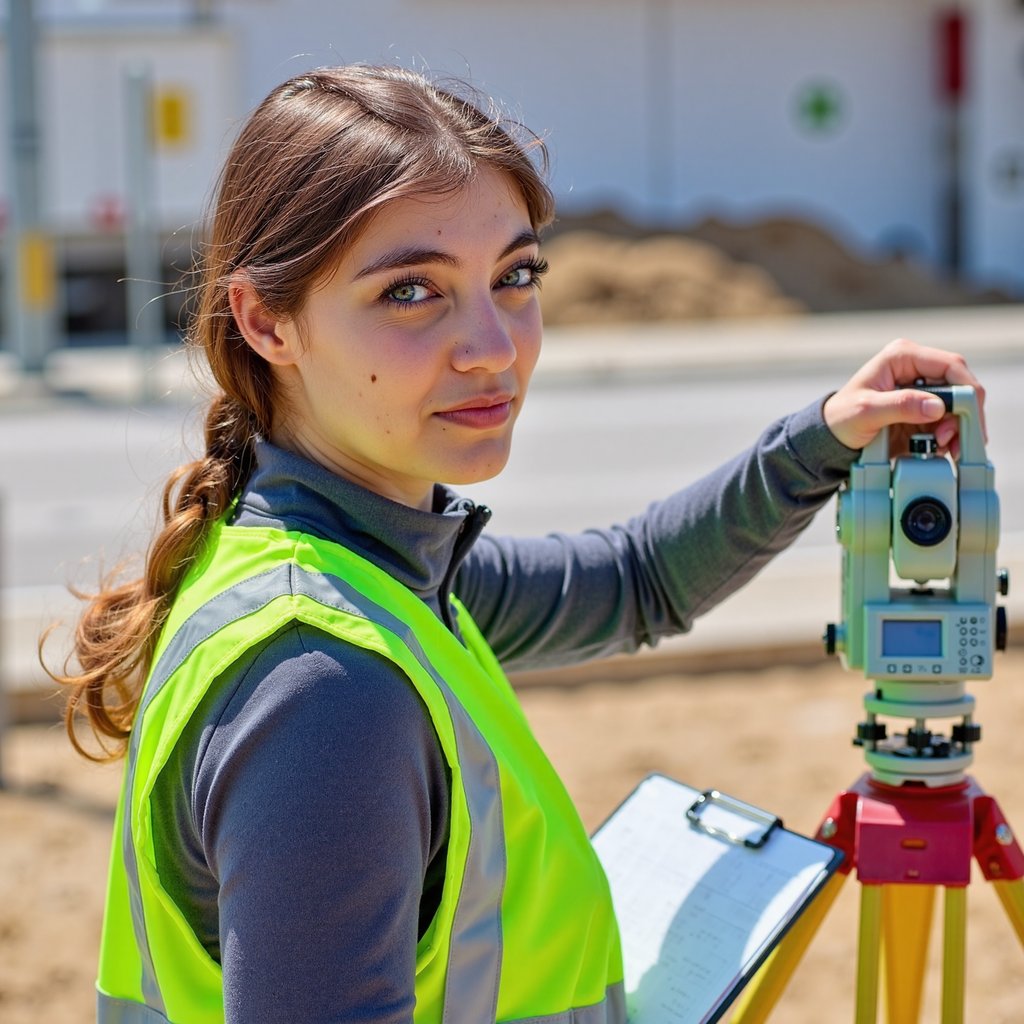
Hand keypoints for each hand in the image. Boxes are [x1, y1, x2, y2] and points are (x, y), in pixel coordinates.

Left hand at [823, 338, 985, 456]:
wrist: (831, 438)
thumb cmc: (841, 418)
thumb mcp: (866, 411)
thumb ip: (901, 406)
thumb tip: (937, 406)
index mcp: (902, 357)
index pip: (950, 365)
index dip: (967, 389)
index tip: (970, 415)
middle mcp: (916, 369)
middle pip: (960, 386)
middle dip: (963, 415)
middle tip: (954, 440)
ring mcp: (921, 390)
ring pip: (957, 406)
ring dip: (957, 429)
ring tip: (945, 448)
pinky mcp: (922, 410)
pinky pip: (948, 421)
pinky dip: (950, 436)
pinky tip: (941, 449)